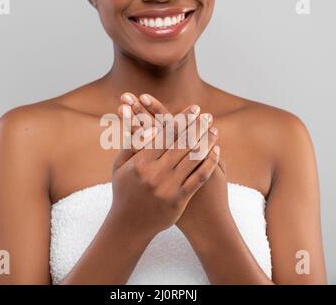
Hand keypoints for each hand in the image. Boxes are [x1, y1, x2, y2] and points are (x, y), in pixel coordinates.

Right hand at [108, 96, 220, 240]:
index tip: (193, 109)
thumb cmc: (123, 192)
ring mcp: (168, 187)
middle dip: (197, 126)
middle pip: (181, 143)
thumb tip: (142, 124)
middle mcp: (155, 173)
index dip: (181, 120)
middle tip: (207, 115)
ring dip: (206, 141)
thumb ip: (130, 145)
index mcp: (140, 163)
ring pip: (193, 158)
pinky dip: (209, 163)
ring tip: (214, 130)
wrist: (128, 226)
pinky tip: (216, 152)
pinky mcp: (179, 200)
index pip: (165, 135)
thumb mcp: (119, 168)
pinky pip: (199, 178)